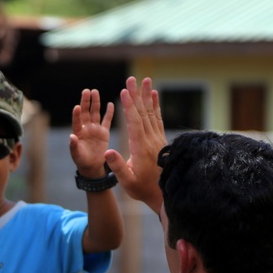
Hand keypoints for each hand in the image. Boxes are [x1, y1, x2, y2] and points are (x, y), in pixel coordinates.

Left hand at [69, 88, 114, 176]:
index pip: (77, 121)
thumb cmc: (81, 160)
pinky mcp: (104, 132)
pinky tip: (110, 103)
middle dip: (86, 102)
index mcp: (78, 132)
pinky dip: (109, 112)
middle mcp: (86, 127)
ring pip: (95, 113)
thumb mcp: (76, 154)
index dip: (77, 114)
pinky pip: (106, 120)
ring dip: (95, 103)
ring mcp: (95, 129)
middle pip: (86, 112)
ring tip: (95, 92)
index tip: (77, 107)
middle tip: (86, 91)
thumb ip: (73, 146)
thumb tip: (71, 136)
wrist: (92, 166)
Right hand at [105, 77, 167, 211]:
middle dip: (137, 95)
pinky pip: (158, 119)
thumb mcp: (128, 182)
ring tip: (146, 80)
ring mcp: (158, 139)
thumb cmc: (143, 189)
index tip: (125, 91)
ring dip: (148, 96)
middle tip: (133, 78)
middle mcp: (151, 140)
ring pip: (152, 113)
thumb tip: (107, 152)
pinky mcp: (161, 140)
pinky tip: (155, 96)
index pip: (135, 122)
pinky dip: (156, 106)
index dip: (129, 106)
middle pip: (143, 113)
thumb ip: (118, 166)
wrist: (165, 194)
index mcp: (141, 148)